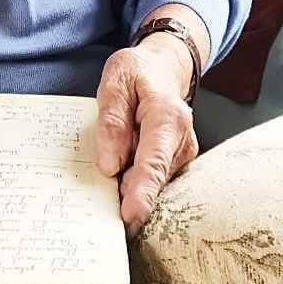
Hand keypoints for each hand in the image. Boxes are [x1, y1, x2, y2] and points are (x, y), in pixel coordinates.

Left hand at [94, 33, 198, 238]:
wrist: (162, 69)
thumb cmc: (137, 73)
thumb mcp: (115, 82)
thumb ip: (111, 121)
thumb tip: (110, 165)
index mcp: (167, 117)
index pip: (154, 162)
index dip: (142, 192)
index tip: (130, 215)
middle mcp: (181, 141)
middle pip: (153, 179)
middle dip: (127, 193)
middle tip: (100, 201)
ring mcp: (181, 154)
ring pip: (152, 182)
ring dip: (128, 183)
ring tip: (108, 169)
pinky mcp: (175, 163)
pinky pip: (152, 179)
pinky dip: (133, 180)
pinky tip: (119, 171)